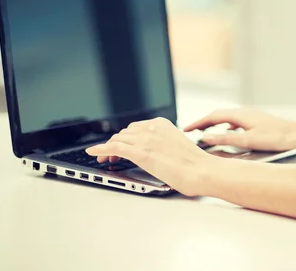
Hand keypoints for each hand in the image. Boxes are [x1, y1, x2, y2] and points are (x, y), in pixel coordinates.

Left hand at [85, 117, 212, 195]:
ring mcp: (146, 139)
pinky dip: (100, 149)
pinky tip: (93, 153)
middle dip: (117, 143)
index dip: (126, 137)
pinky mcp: (141, 153)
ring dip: (108, 148)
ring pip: (118, 139)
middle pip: (125, 132)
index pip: (136, 127)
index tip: (123, 145)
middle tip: (113, 155)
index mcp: (162, 124)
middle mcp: (152, 128)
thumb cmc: (195, 164)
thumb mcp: (177, 145)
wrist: (201, 171)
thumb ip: (163, 143)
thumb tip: (155, 152)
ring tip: (105, 158)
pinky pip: (113, 148)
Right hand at [184, 108, 295, 151]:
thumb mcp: (247, 141)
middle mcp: (243, 112)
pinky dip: (225, 126)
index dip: (197, 123)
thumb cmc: (275, 137)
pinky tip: (228, 132)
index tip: (186, 129)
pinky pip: (235, 121)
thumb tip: (207, 137)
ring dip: (214, 123)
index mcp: (239, 114)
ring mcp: (250, 115)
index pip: (212, 117)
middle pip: (217, 115)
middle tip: (191, 131)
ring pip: (226, 117)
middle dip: (203, 122)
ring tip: (205, 131)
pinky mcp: (256, 120)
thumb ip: (226, 139)